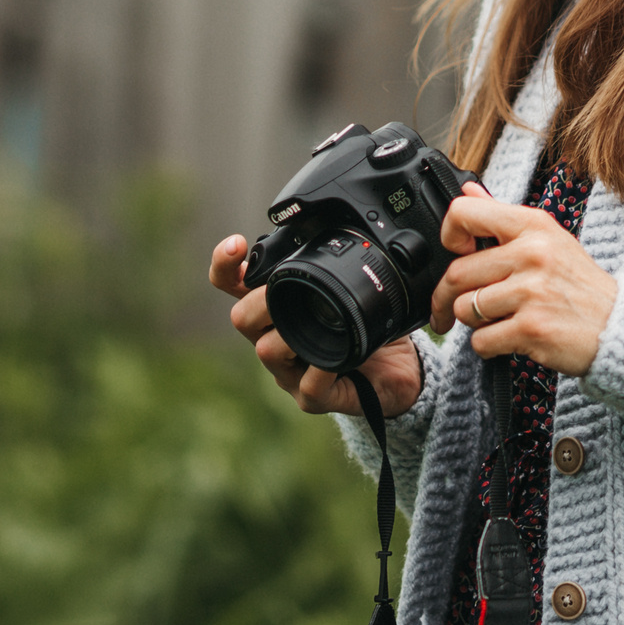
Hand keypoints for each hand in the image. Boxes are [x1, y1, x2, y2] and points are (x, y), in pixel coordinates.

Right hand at [208, 234, 423, 418]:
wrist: (398, 369)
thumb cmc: (367, 325)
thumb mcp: (353, 287)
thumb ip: (337, 264)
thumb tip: (336, 226)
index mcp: (276, 307)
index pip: (233, 285)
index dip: (225, 265)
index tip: (237, 244)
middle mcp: (273, 338)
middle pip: (241, 318)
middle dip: (259, 300)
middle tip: (285, 288)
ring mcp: (289, 371)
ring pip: (267, 350)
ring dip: (289, 334)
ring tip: (319, 324)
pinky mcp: (311, 398)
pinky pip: (308, 385)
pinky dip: (320, 370)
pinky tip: (337, 362)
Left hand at [429, 185, 619, 375]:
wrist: (618, 325)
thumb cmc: (579, 284)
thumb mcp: (547, 238)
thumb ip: (502, 217)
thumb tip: (467, 193)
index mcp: (533, 225)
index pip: (464, 214)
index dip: (449, 236)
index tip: (456, 253)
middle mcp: (532, 253)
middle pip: (457, 273)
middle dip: (447, 297)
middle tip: (450, 309)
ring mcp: (532, 291)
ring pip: (465, 309)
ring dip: (474, 322)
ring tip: (499, 319)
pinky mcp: (531, 327)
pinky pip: (480, 340)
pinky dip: (488, 345)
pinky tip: (510, 338)